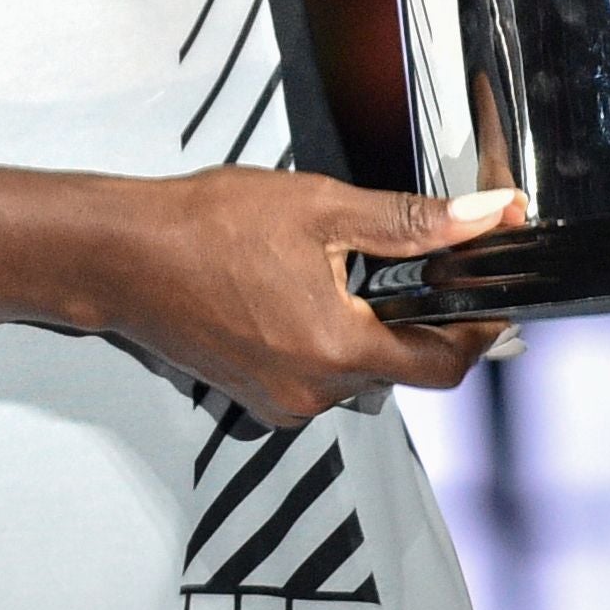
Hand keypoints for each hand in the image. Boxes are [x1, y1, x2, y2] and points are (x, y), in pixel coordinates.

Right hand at [86, 169, 524, 423]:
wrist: (120, 254)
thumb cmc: (205, 227)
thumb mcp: (319, 208)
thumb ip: (410, 222)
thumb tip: (485, 218)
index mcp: (339, 350)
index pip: (444, 364)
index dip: (477, 332)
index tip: (489, 301)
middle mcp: (313, 392)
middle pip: (400, 370)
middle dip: (411, 322)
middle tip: (407, 269)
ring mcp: (280, 402)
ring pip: (355, 374)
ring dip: (362, 333)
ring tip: (333, 275)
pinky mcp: (253, 399)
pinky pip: (313, 380)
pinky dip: (320, 344)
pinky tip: (291, 297)